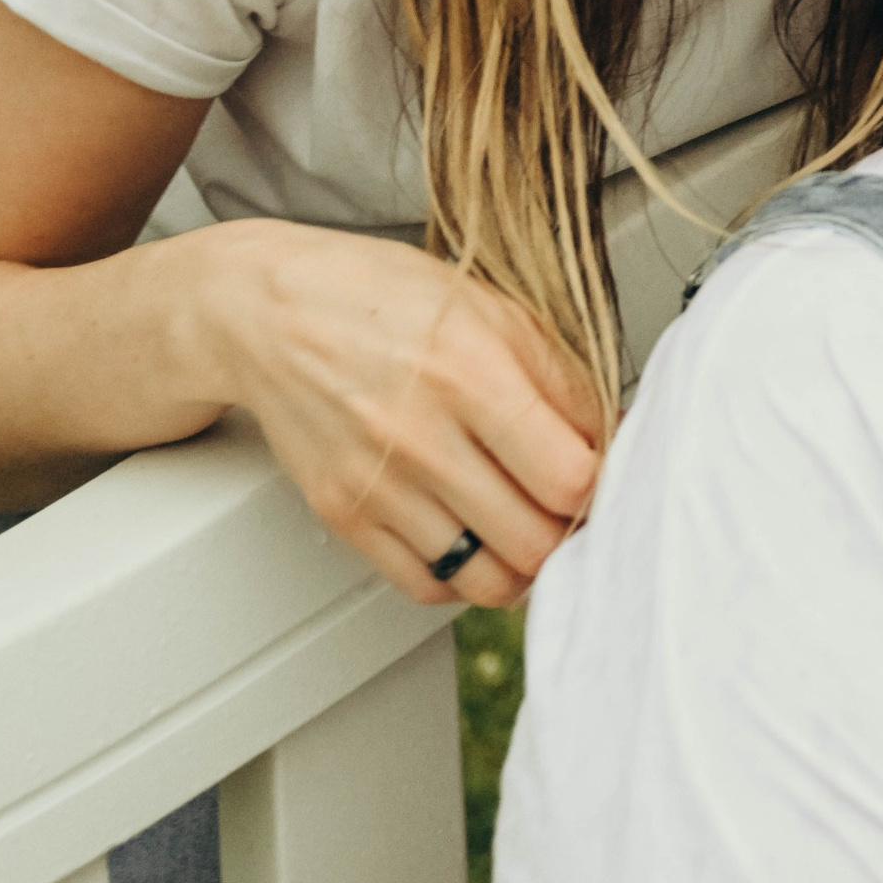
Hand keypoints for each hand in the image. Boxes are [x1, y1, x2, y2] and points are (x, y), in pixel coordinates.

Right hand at [183, 220, 602, 608]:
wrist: (270, 313)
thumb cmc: (382, 299)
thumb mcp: (491, 308)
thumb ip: (561, 378)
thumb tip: (612, 440)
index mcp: (471, 371)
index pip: (570, 477)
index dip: (602, 484)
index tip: (603, 473)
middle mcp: (424, 437)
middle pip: (534, 540)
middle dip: (568, 532)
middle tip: (571, 508)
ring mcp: (380, 485)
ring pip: (485, 578)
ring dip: (522, 565)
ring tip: (529, 530)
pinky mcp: (346, 516)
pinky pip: (426, 584)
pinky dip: (463, 577)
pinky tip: (475, 541)